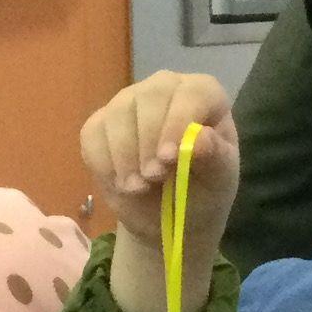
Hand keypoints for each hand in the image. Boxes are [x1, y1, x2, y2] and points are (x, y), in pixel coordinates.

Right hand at [81, 72, 237, 311]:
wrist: (171, 221)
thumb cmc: (202, 197)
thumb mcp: (219, 185)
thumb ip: (214, 159)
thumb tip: (201, 141)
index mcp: (205, 97)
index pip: (193, 92)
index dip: (180, 121)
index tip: (174, 160)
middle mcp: (166, 89)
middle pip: (148, 98)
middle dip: (148, 143)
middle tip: (155, 181)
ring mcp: (129, 104)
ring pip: (116, 115)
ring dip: (123, 157)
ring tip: (141, 189)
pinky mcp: (100, 125)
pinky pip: (92, 135)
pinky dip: (102, 164)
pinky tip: (121, 186)